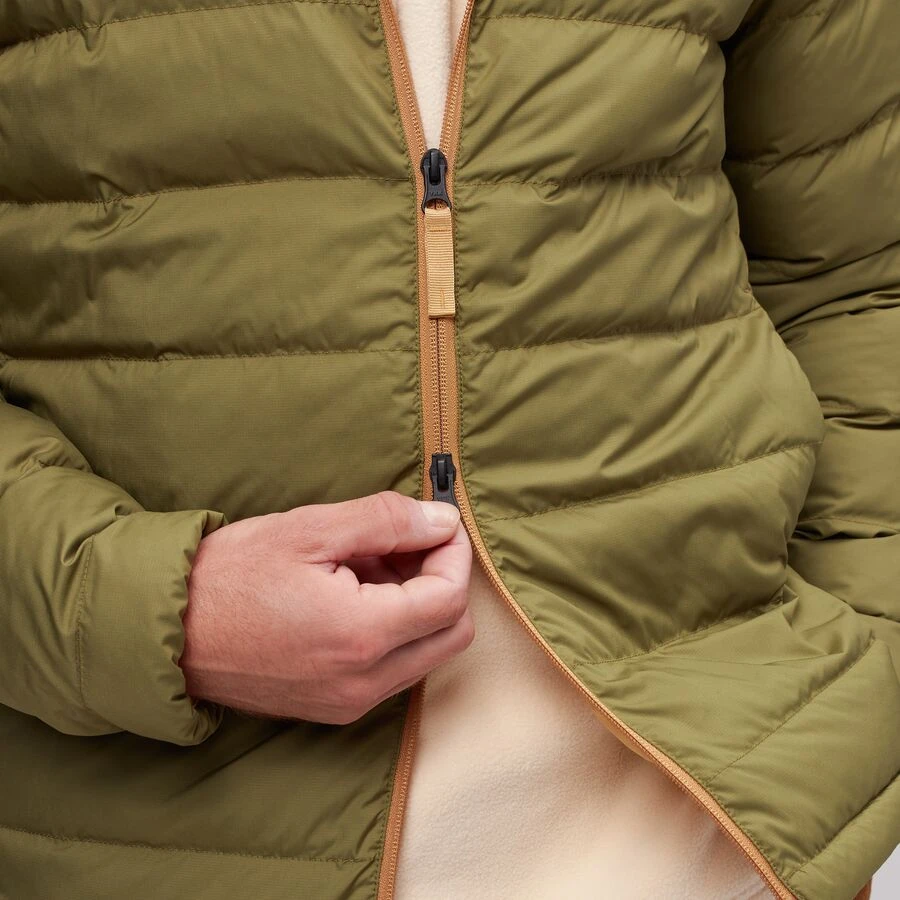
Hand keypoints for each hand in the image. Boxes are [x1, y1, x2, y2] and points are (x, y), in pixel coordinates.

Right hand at [181, 491, 472, 723]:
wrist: (165, 632)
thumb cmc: (228, 575)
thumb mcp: (310, 530)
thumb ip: (387, 521)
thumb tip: (443, 521)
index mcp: (362, 636)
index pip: (451, 598)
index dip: (453, 553)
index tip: (436, 522)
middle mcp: (365, 682)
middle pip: (452, 633)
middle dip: (442, 580)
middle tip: (405, 543)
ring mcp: (350, 703)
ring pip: (427, 653)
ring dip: (417, 605)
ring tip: (369, 564)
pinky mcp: (335, 709)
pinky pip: (394, 670)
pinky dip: (393, 630)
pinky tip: (353, 595)